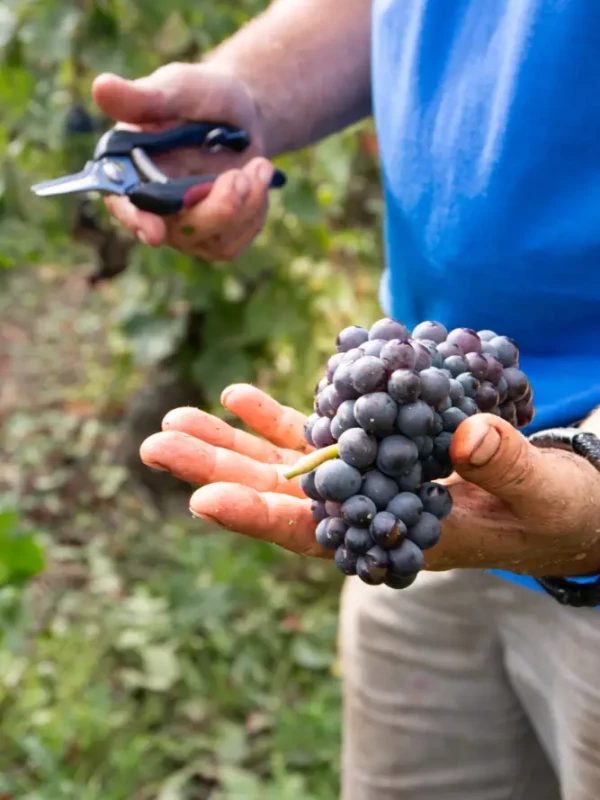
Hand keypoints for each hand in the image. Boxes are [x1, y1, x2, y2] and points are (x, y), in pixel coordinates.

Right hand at [92, 63, 274, 259]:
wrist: (243, 114)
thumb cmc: (202, 97)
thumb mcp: (178, 88)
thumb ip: (144, 97)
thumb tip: (100, 86)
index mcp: (128, 170)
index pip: (121, 203)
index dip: (135, 220)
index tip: (154, 232)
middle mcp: (151, 206)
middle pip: (176, 231)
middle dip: (215, 209)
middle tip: (241, 177)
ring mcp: (184, 227)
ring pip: (212, 241)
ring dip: (244, 205)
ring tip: (259, 165)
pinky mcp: (215, 238)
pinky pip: (236, 241)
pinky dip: (255, 210)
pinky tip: (258, 178)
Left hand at [139, 385, 599, 574]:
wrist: (558, 503)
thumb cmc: (558, 509)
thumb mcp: (543, 492)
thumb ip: (508, 465)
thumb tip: (467, 437)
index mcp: (400, 540)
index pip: (319, 535)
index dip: (261, 519)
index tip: (201, 501)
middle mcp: (367, 515)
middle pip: (279, 497)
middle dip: (217, 472)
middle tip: (154, 445)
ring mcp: (362, 482)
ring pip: (284, 466)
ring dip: (229, 443)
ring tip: (173, 419)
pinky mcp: (370, 454)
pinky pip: (313, 438)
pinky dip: (275, 418)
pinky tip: (237, 395)